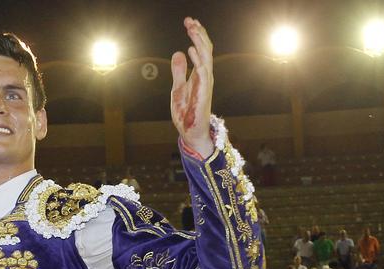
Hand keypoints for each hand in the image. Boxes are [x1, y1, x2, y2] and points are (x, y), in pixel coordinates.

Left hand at [170, 17, 214, 157]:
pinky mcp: (203, 93)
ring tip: (192, 29)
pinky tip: (190, 49)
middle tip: (190, 20)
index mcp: (200, 74)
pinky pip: (203, 73)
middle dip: (198, 34)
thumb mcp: (177, 87)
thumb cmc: (186, 112)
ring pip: (206, 57)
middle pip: (205, 50)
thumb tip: (178, 53)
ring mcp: (205, 84)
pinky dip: (197, 60)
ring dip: (199, 42)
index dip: (197, 35)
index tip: (190, 22)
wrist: (190, 132)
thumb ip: (179, 71)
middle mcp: (205, 76)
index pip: (201, 50)